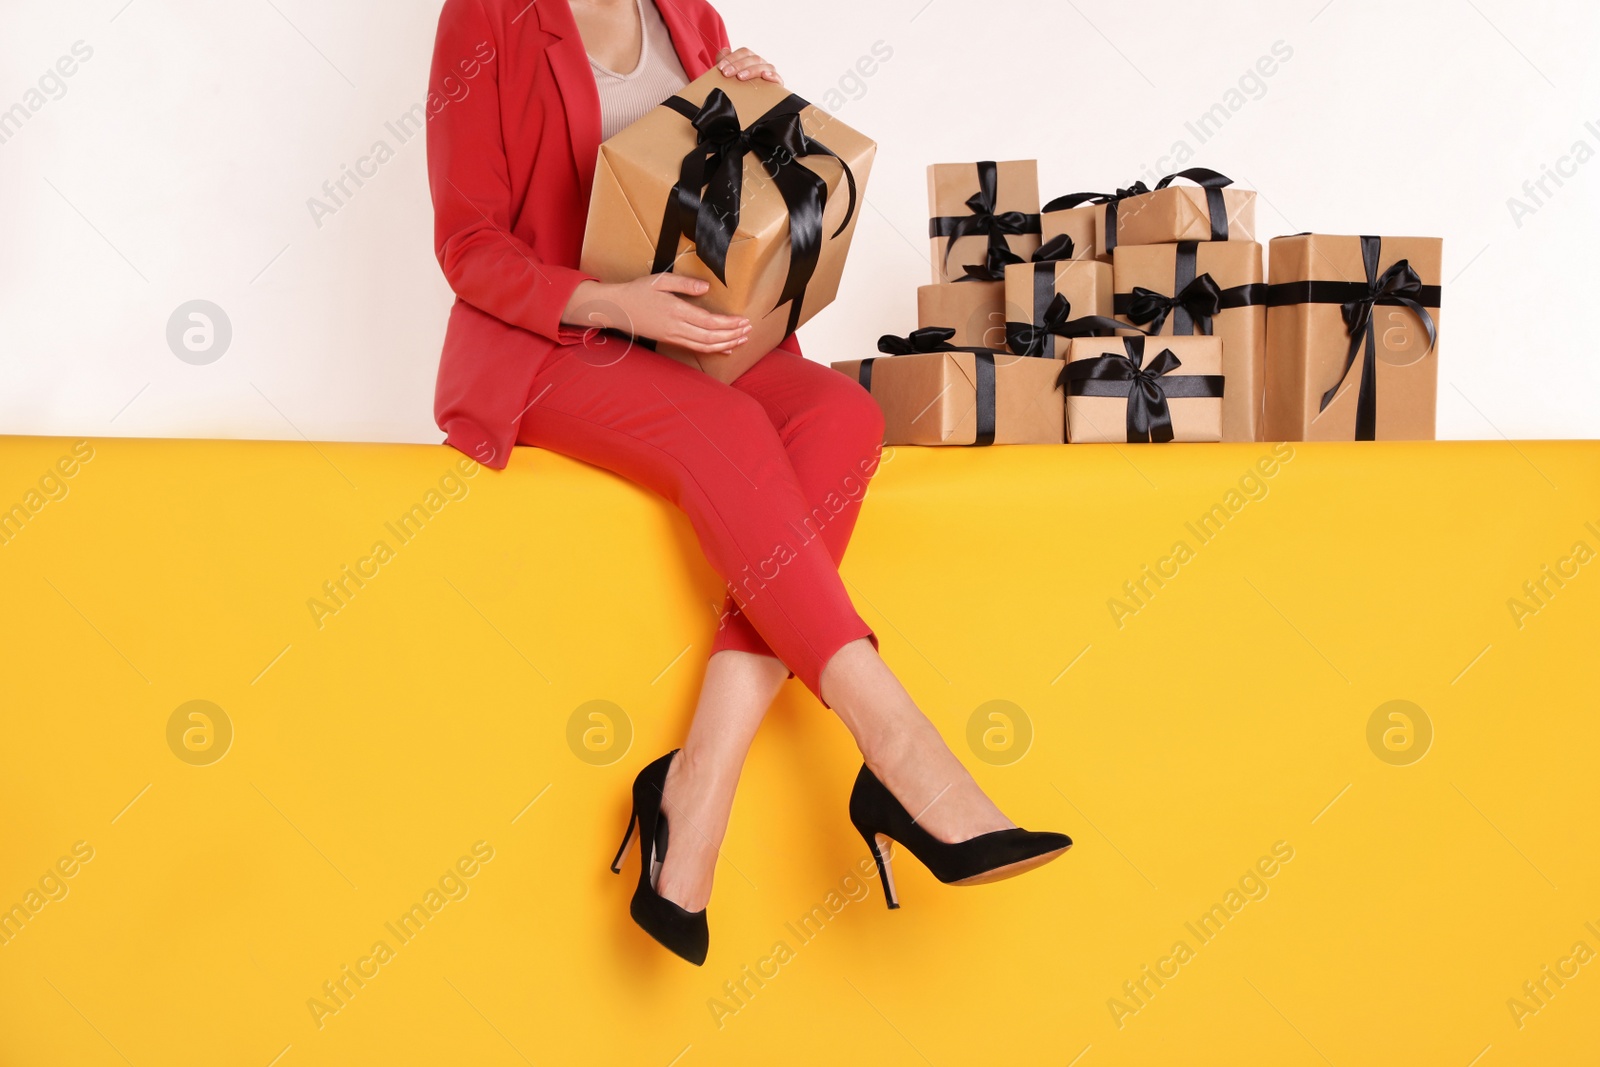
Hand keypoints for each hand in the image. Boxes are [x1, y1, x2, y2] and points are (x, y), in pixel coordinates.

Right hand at [565, 276, 751, 354]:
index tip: (744, 320)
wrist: (617, 309)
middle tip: (749, 330)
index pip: (709, 322)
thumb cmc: (638, 291)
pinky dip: (713, 350)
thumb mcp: (660, 281)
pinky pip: (695, 348)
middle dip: (733, 335)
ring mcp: (673, 336)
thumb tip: (706, 288)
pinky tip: (725, 349)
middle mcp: (676, 327)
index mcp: (676, 310)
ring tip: (742, 339)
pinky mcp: (670, 340)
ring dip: (726, 344)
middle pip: (711, 337)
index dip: (729, 324)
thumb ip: (685, 284)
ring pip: (704, 346)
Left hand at [716, 47, 781, 83]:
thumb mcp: (730, 74)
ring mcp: (769, 72)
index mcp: (751, 58)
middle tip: (726, 73)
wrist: (751, 105)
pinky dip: (772, 75)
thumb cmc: (738, 86)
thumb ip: (724, 61)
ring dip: (751, 70)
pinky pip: (777, 77)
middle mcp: (761, 63)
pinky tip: (764, 75)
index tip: (720, 67)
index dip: (732, 58)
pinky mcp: (777, 83)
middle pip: (752, 58)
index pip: (744, 52)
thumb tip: (724, 50)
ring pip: (763, 66)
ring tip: (740, 77)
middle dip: (738, 65)